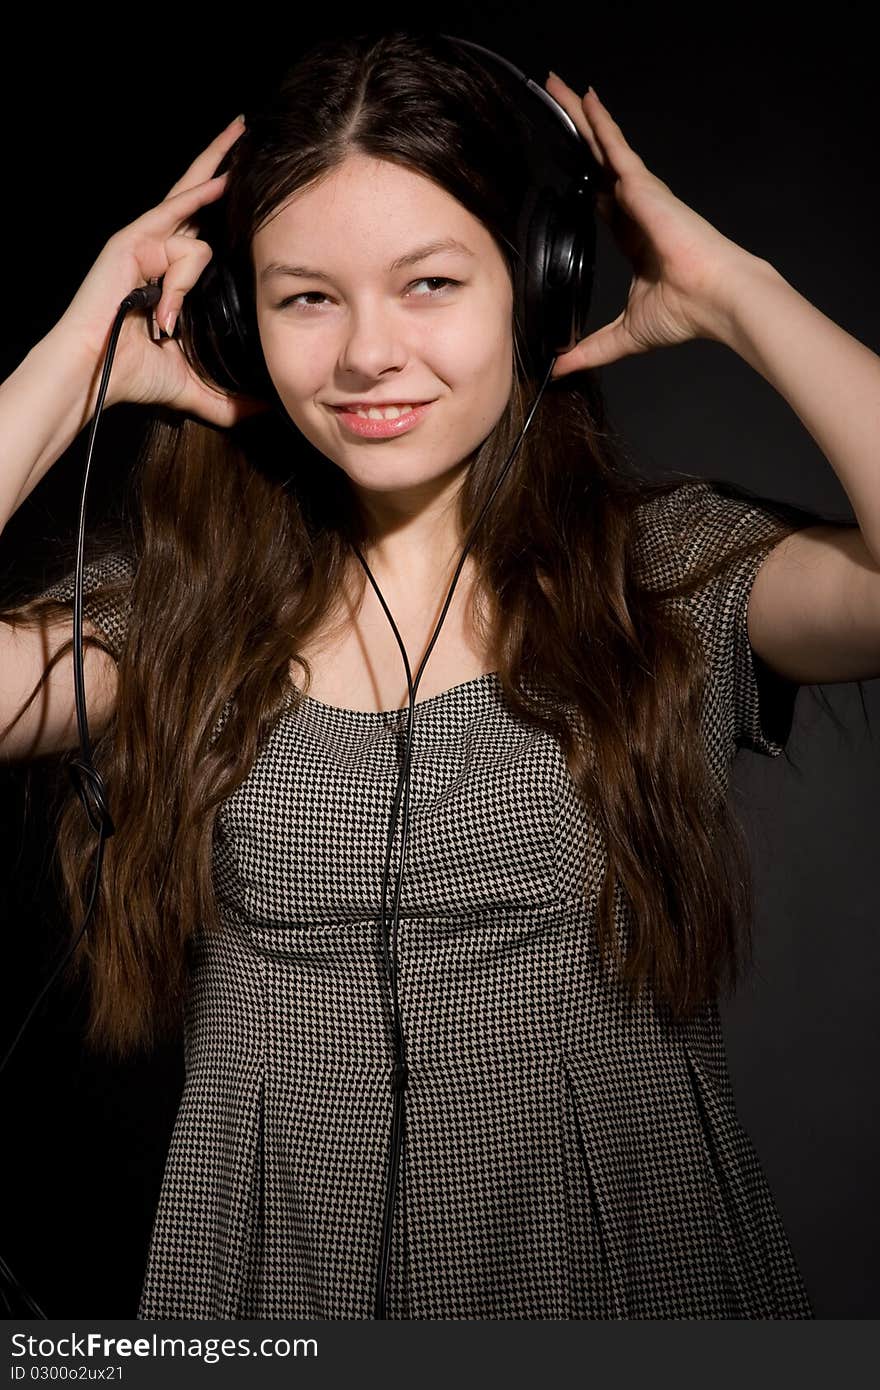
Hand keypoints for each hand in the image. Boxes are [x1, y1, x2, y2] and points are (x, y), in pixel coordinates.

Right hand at [56, 115, 270, 426]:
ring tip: (160, 324)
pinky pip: (174, 232)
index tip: (259, 183)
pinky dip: (189, 228)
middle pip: (198, 193)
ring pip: (195, 239)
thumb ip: (232, 399)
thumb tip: (270, 412)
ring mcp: (145, 242)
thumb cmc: (136, 375)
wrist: (94, 376)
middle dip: (222, 159)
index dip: (230, 202)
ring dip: (185, 284)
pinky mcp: (130, 243)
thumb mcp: (197, 386)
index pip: (209, 226)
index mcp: (174, 272)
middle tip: (249, 126)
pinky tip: (219, 186)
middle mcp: (160, 249)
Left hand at [544, 74, 760, 376]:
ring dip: (581, 118)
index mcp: (635, 239)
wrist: (716, 300)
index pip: (600, 205)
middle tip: (553, 105)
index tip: (565, 169)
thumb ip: (590, 350)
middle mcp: (637, 210)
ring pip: (603, 148)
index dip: (583, 185)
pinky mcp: (645, 187)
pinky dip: (600, 123)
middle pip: (598, 166)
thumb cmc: (686, 313)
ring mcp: (642, 195)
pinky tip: (583, 98)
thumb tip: (560, 370)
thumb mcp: (623, 336)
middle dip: (576, 138)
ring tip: (558, 85)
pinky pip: (615, 147)